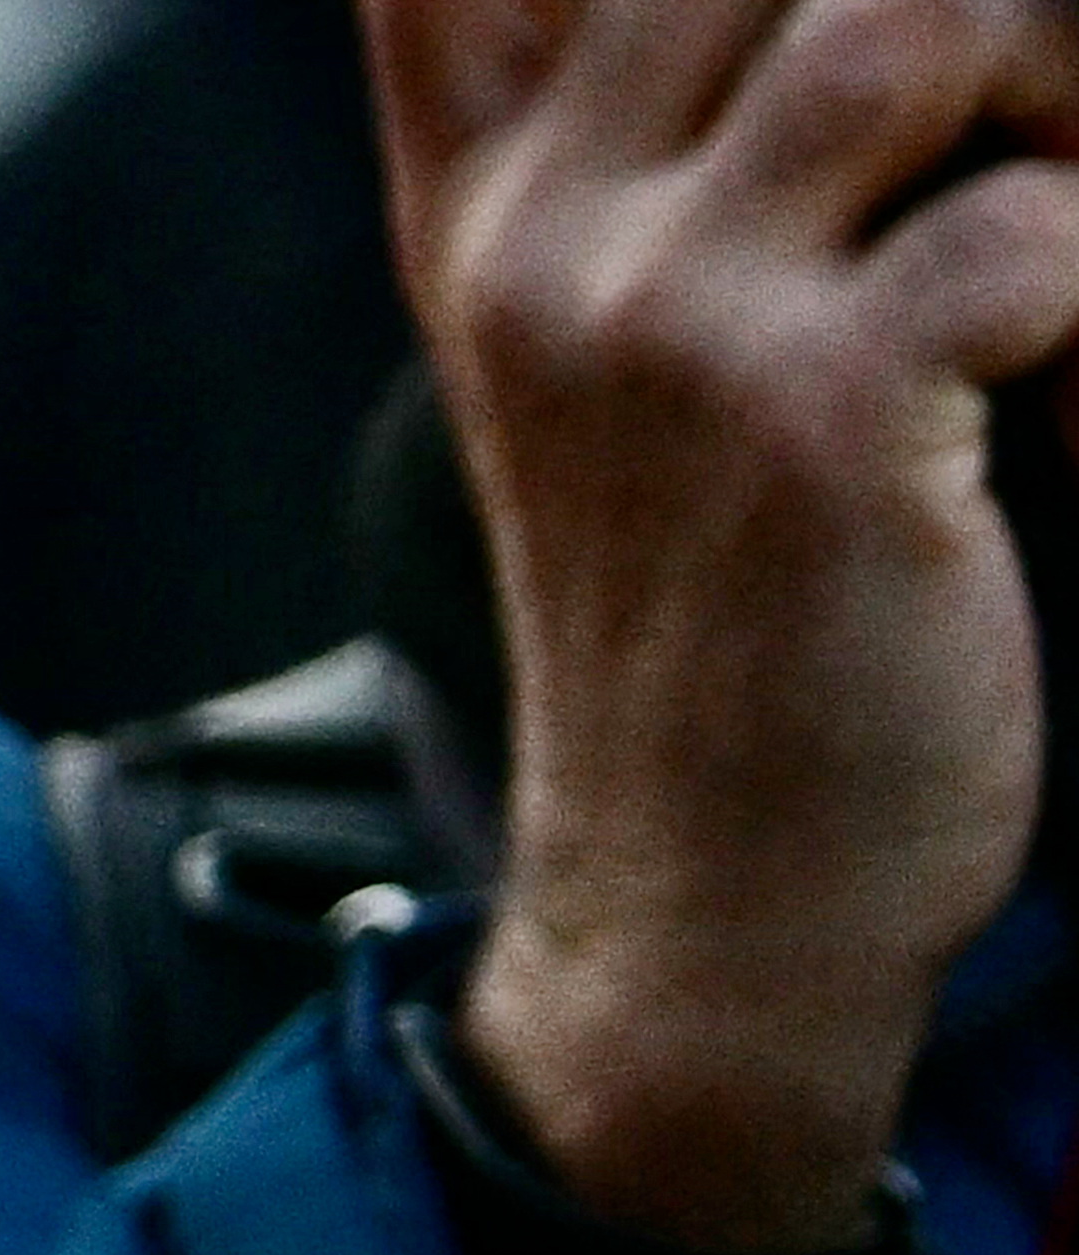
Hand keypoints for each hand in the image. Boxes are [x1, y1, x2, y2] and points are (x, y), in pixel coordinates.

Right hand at [395, 0, 1078, 1249]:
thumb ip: (592, 133)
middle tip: (1021, 152)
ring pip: (920, 16)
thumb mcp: (585, 348)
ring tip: (1064, 219)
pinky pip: (1038, 223)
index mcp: (489, 199)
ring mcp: (666, 324)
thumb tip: (738, 28)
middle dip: (974, 20)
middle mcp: (548, 238)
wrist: (702, 909)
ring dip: (1059, 96)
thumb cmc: (703, 613)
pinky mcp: (814, 417)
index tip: (854, 68)